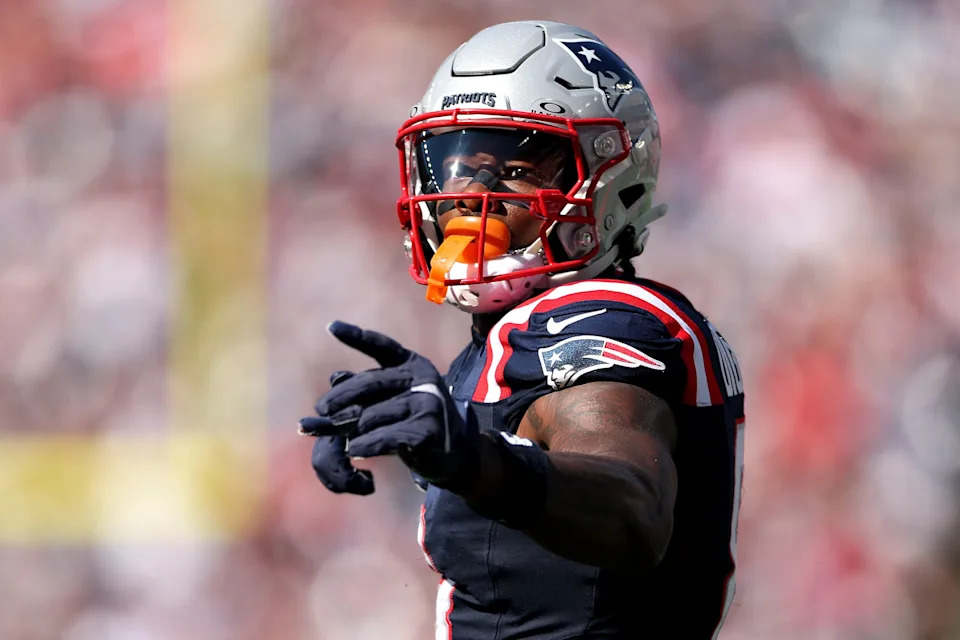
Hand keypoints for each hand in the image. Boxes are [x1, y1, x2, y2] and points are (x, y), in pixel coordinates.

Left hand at [299, 321, 479, 494]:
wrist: (454, 450)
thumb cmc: (415, 419)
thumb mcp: (394, 398)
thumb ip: (367, 389)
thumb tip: (335, 377)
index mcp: (413, 364)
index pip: (382, 346)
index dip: (356, 336)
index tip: (330, 327)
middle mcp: (422, 379)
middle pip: (370, 383)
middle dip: (340, 397)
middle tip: (321, 408)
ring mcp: (427, 404)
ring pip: (372, 415)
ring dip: (351, 428)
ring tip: (342, 436)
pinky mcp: (428, 430)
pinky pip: (384, 438)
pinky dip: (364, 446)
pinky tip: (353, 450)